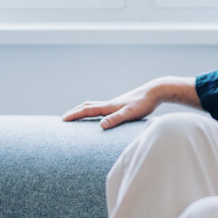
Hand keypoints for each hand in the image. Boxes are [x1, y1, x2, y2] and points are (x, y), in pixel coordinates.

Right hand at [61, 76, 198, 128]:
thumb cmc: (144, 103)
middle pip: (87, 107)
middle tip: (64, 118)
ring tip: (77, 115)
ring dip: (84, 110)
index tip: (63, 119)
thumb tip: (101, 126)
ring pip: (95, 106)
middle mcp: (110, 104)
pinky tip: (99, 116)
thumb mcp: (130, 114)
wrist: (155, 91)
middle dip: (75, 112)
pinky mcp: (121, 105)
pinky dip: (95, 111)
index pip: (87, 111)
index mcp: (109, 107)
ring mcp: (115, 104)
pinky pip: (103, 108)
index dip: (75, 115)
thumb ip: (116, 119)